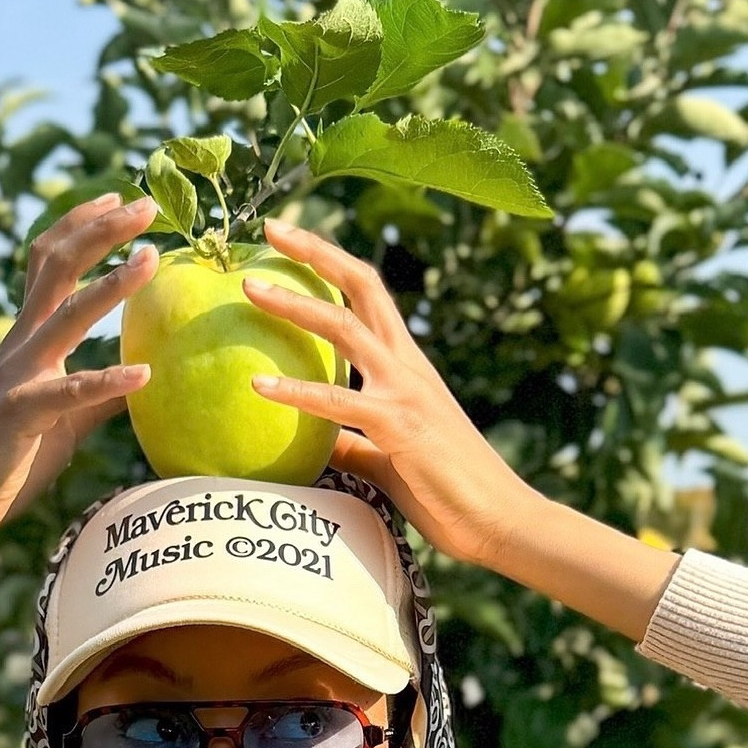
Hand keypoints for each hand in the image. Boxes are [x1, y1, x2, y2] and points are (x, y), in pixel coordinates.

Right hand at [0, 191, 158, 544]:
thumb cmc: (10, 460)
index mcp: (28, 338)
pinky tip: (146, 374)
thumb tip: (143, 379)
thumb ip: (98, 396)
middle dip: (103, 230)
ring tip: (151, 260)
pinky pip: (70, 392)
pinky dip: (108, 379)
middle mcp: (21, 344)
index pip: (50, 261)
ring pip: (66, 315)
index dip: (83, 225)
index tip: (121, 199)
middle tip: (148, 204)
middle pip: (58, 266)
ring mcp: (19, 374)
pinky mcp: (22, 413)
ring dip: (112, 286)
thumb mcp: (65, 420)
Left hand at [242, 217, 535, 568]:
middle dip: (315, 252)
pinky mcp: (400, 426)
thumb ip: (352, 443)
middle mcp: (407, 366)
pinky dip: (295, 391)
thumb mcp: (389, 459)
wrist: (498, 521)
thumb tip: (315, 440)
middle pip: (361, 286)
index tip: (290, 241)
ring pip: (345, 328)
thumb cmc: (448, 493)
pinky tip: (257, 386)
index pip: (368, 296)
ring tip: (249, 287)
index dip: (331, 263)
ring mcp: (406, 391)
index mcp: (407, 366)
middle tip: (270, 227)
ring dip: (294, 304)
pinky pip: (339, 402)